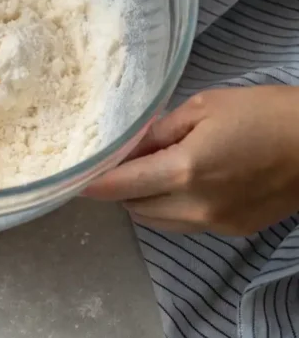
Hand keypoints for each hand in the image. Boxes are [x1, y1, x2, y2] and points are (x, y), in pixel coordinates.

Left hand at [83, 87, 298, 235]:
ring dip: (143, 200)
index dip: (92, 183)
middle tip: (121, 161)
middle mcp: (195, 206)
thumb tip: (127, 146)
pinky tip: (180, 183)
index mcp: (185, 171)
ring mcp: (215, 223)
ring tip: (150, 170)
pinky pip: (183, 224)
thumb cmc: (265, 114)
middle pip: (133, 206)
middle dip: (120, 187)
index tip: (72, 177)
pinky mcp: (233, 230)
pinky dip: (170, 208)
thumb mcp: (204, 107)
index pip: (120, 186)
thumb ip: (159, 131)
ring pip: (156, 221)